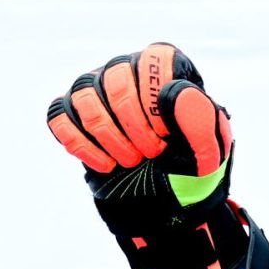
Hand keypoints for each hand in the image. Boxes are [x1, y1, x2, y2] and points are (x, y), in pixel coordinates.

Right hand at [46, 42, 253, 268]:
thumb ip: (199, 120)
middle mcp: (129, 70)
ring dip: (108, 136)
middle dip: (133, 125)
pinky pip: (58, 115)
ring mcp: (97, 90)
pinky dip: (80, 144)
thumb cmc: (190, 173)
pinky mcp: (73, 115)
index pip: (154, 61)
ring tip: (130, 161)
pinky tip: (105, 164)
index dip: (158, 103)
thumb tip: (170, 90)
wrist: (164, 206)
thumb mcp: (209, 154)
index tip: (168, 136)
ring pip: (84, 95)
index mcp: (169, 71)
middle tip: (151, 154)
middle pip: (115, 79)